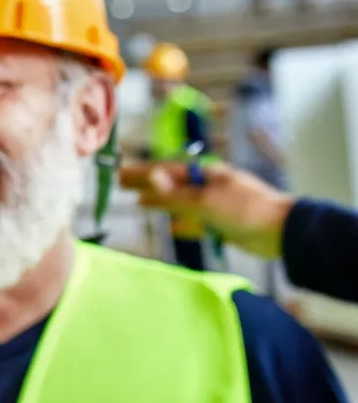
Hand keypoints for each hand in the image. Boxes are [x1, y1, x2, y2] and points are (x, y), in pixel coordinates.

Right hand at [118, 161, 296, 259]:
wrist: (282, 232)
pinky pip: (196, 221)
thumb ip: (176, 193)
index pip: (167, 171)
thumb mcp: (206, 200)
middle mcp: (209, 187)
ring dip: (161, 203)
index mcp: (206, 174)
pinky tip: (173, 228)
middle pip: (171, 185)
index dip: (142, 173)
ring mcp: (216, 205)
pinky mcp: (223, 223)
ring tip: (140, 204)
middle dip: (147, 185)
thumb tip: (151, 175)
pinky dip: (182, 223)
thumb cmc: (245, 209)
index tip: (120, 174)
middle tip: (121, 185)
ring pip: (181, 203)